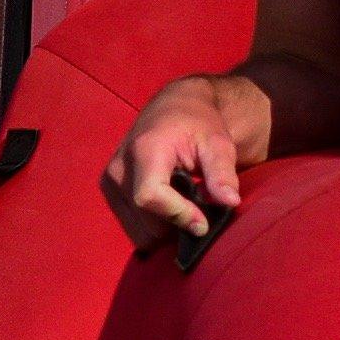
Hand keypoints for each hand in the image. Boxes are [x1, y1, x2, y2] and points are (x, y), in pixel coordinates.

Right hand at [103, 75, 254, 250]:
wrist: (173, 108)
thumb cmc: (198, 123)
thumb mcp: (218, 142)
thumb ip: (222, 172)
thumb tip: (230, 202)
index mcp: (144, 150)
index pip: (150, 196)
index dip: (178, 215)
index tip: (203, 223)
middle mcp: (119, 168)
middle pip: (147, 222)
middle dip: (177, 224)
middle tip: (200, 210)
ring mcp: (110, 181)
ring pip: (139, 231)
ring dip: (166, 228)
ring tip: (184, 205)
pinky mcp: (109, 190)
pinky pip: (133, 228)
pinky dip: (154, 226)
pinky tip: (169, 205)